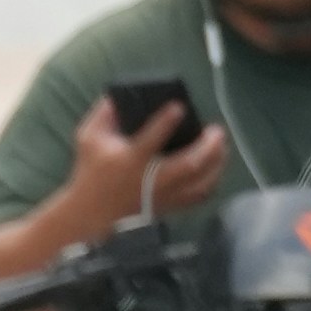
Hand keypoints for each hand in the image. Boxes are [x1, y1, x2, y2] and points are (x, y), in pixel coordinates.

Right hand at [69, 91, 227, 232]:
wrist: (91, 215)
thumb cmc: (92, 172)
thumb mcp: (88, 139)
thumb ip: (104, 115)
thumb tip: (120, 96)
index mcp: (130, 159)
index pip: (151, 140)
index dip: (166, 122)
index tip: (179, 107)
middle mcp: (151, 179)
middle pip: (188, 165)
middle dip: (208, 146)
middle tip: (216, 130)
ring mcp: (163, 195)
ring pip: (200, 183)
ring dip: (217, 162)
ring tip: (222, 144)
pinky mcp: (170, 206)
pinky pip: (199, 197)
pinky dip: (213, 180)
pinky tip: (216, 166)